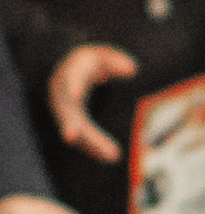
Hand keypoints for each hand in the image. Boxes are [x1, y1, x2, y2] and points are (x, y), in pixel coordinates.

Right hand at [48, 43, 135, 160]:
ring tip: (112, 156)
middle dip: (70, 125)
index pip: (69, 80)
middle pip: (67, 113)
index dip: (72, 86)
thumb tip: (132, 69)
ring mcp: (67, 114)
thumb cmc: (88, 63)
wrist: (68, 76)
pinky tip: (111, 157)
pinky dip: (95, 148)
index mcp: (69, 75)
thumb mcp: (101, 55)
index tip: (75, 94)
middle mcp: (64, 97)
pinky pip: (84, 139)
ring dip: (91, 144)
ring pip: (77, 131)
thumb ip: (115, 60)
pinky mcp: (75, 126)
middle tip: (70, 136)